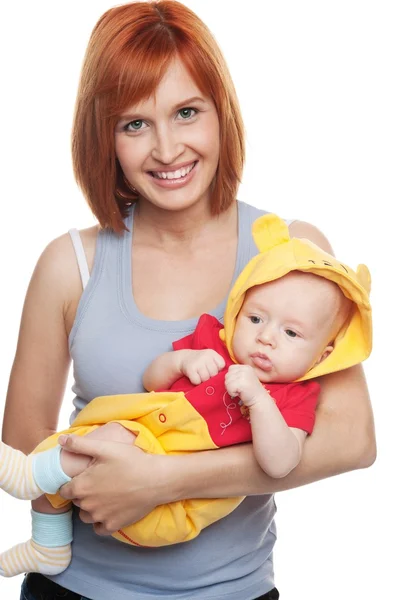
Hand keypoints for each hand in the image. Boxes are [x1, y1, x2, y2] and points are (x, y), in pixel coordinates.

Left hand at [58, 435, 173, 535]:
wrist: (156, 479)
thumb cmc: (130, 461)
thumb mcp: (104, 448)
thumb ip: (80, 445)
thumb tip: (60, 440)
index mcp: (81, 487)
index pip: (64, 490)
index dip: (71, 483)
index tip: (83, 477)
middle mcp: (87, 506)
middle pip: (77, 502)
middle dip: (83, 493)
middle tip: (98, 482)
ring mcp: (100, 518)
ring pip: (86, 515)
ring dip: (91, 507)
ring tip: (104, 495)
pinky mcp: (113, 526)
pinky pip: (99, 528)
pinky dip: (101, 521)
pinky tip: (109, 509)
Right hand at [180, 349, 224, 384]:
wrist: (184, 358)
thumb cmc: (200, 361)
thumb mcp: (210, 358)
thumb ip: (217, 365)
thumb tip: (222, 378)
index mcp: (212, 353)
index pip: (221, 365)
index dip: (217, 369)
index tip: (211, 368)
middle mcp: (205, 356)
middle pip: (214, 373)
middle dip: (210, 376)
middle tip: (204, 372)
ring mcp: (197, 362)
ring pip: (206, 378)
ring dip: (202, 380)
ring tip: (199, 374)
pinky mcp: (190, 369)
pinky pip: (197, 381)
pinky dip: (196, 381)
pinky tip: (194, 376)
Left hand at [225, 364, 266, 407]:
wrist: (259, 400)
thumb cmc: (249, 391)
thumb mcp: (243, 378)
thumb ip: (236, 374)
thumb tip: (222, 373)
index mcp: (246, 366)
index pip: (230, 369)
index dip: (233, 378)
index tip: (240, 383)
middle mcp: (245, 368)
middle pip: (227, 375)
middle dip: (231, 383)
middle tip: (240, 388)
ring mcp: (243, 375)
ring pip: (227, 382)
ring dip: (231, 389)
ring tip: (240, 391)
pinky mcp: (241, 383)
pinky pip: (229, 388)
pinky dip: (232, 393)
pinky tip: (240, 393)